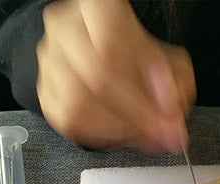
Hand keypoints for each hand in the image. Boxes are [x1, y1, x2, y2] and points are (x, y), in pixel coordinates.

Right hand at [36, 0, 195, 152]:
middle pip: (95, 79)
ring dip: (118, 127)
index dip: (141, 93)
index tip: (167, 117)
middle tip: (161, 132)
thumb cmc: (136, 53)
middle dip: (135, 114)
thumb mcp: (168, 60)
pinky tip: (121, 133)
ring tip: (145, 133)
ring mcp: (49, 61)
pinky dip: (99, 135)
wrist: (105, 51)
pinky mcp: (45, 92)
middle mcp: (64, 29)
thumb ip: (173, 84)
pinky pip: (68, 122)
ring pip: (78, 104)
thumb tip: (168, 113)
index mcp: (96, 8)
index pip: (112, 51)